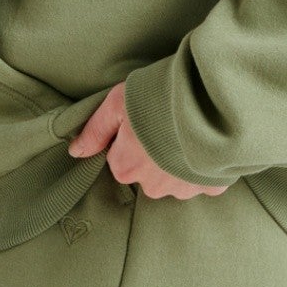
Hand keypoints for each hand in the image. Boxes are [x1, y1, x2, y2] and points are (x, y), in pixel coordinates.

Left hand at [67, 81, 229, 198]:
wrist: (210, 102)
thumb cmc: (159, 98)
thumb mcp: (118, 103)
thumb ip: (95, 130)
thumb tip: (76, 152)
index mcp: (126, 167)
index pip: (120, 159)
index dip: (130, 138)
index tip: (143, 120)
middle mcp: (152, 187)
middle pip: (147, 172)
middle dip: (155, 153)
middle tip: (166, 123)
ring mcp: (183, 189)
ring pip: (175, 178)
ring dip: (180, 161)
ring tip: (188, 130)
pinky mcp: (211, 186)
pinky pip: (204, 180)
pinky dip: (204, 166)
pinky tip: (207, 142)